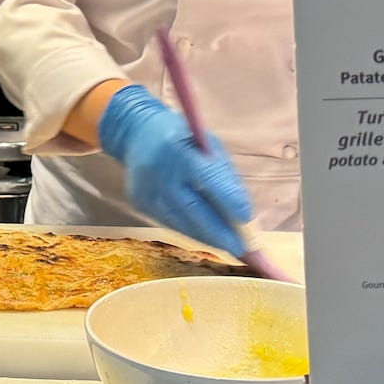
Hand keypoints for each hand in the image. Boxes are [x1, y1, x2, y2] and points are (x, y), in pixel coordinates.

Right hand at [97, 85, 251, 257]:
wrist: (136, 134)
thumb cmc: (182, 138)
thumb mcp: (208, 144)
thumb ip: (223, 175)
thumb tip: (241, 211)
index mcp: (180, 150)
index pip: (209, 178)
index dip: (229, 200)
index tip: (247, 219)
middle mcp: (161, 172)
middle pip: (193, 209)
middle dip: (219, 232)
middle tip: (241, 248)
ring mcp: (147, 190)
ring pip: (181, 223)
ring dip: (206, 236)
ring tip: (228, 246)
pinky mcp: (139, 203)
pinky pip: (169, 222)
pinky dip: (190, 230)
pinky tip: (205, 235)